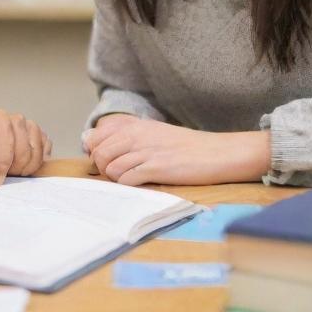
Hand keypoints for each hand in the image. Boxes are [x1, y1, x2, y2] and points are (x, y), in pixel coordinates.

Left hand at [0, 109, 51, 186]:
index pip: (5, 148)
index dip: (1, 168)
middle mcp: (18, 119)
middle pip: (23, 153)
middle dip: (13, 170)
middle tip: (4, 176)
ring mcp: (32, 126)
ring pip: (36, 155)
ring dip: (25, 169)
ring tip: (13, 172)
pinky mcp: (42, 134)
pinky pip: (45, 154)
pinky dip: (36, 164)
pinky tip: (24, 165)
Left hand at [84, 117, 269, 186]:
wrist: (218, 153)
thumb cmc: (186, 147)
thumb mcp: (154, 133)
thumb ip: (127, 136)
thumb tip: (97, 145)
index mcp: (134, 125)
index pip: (94, 136)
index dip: (96, 152)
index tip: (109, 161)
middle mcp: (136, 135)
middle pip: (98, 154)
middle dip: (103, 169)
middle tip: (120, 175)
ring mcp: (146, 151)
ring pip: (109, 168)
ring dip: (117, 179)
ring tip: (134, 179)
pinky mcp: (156, 168)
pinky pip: (126, 180)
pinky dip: (129, 186)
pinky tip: (142, 184)